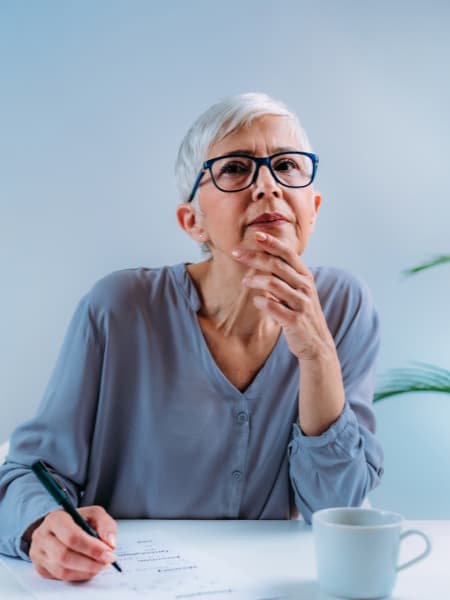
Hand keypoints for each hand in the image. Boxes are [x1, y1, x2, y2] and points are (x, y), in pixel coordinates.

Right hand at [29, 506, 116, 580]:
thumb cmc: (77, 520)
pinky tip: (89, 569)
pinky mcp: (40, 567)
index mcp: (55, 519)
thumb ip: (105, 524)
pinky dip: (78, 576)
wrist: (59, 527)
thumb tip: (110, 543)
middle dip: (90, 562)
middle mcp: (42, 536)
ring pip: (62, 570)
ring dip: (86, 570)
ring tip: (100, 565)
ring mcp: (38, 553)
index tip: (108, 553)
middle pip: (65, 556)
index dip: (91, 548)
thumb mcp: (94, 514)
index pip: (72, 537)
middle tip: (107, 562)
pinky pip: (60, 577)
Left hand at [233, 231, 334, 360]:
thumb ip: (284, 276)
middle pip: (276, 265)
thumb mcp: (298, 291)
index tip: (256, 235)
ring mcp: (301, 304)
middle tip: (236, 254)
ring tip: (244, 282)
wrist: (317, 343)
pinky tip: (257, 302)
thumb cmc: (302, 314)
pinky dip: (261, 302)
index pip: (288, 254)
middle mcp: (305, 287)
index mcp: (305, 277)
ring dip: (254, 280)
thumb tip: (261, 259)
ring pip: (272, 284)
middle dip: (254, 257)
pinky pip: (273, 307)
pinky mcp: (294, 320)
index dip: (272, 243)